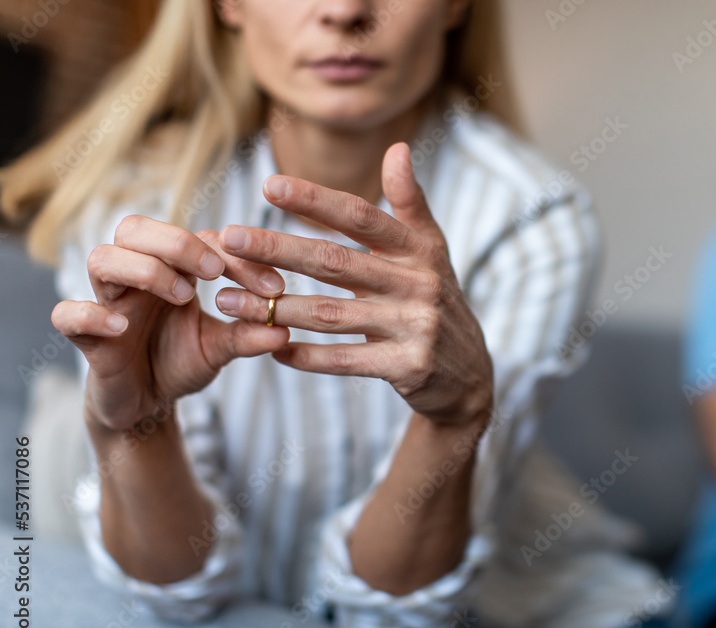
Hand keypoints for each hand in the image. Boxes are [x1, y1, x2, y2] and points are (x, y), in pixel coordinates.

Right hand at [51, 216, 289, 432]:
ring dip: (145, 270)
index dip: (237, 257)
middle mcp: (136, 277)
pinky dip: (90, 314)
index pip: (198, 239)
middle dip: (177, 242)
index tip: (273, 287)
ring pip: (102, 259)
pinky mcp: (86, 337)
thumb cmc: (180, 363)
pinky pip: (67, 315)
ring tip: (183, 296)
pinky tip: (122, 326)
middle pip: (135, 229)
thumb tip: (284, 330)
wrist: (145, 405)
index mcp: (172, 270)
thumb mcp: (220, 349)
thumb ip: (247, 337)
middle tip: (215, 272)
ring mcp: (108, 303)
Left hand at [213, 142, 493, 426]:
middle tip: (228, 239)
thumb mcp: (431, 251)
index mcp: (420, 249)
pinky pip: (345, 360)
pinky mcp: (409, 366)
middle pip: (336, 262)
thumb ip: (410, 202)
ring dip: (276, 308)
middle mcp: (419, 283)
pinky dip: (306, 356)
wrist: (469, 374)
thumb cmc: (436, 301)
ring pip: (331, 314)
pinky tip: (272, 348)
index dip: (315, 200)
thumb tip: (398, 148)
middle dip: (278, 248)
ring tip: (229, 301)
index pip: (361, 216)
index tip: (269, 185)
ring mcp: (415, 326)